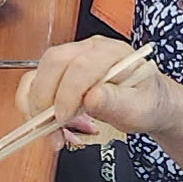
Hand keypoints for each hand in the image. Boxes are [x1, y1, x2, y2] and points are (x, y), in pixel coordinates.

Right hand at [17, 38, 167, 142]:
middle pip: (54, 62)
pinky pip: (37, 82)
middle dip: (45, 98)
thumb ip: (117, 102)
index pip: (81, 65)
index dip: (68, 93)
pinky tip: (48, 124)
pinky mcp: (62, 70)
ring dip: (37, 104)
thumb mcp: (140, 109)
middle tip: (51, 130)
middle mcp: (90, 49)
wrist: (148, 102)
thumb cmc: (146, 102)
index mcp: (113, 52)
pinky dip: (34, 104)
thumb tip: (92, 98)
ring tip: (52, 133)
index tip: (64, 120)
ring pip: (41, 71)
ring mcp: (74, 57)